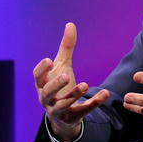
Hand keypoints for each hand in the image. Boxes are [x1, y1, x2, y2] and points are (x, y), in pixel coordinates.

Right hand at [33, 23, 108, 141]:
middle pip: (47, 92)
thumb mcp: (62, 66)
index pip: (37, 77)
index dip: (42, 69)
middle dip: (55, 85)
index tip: (49, 60)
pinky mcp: (72, 117)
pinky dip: (93, 103)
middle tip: (65, 76)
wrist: (62, 114)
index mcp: (42, 84)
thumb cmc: (59, 85)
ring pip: (64, 104)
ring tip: (85, 84)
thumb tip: (70, 24)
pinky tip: (105, 94)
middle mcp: (47, 98)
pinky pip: (83, 111)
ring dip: (74, 94)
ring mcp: (58, 109)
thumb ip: (65, 47)